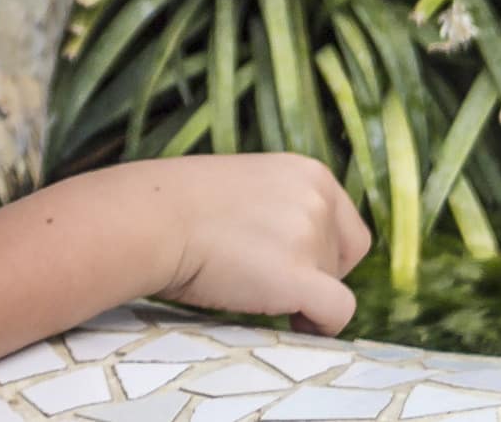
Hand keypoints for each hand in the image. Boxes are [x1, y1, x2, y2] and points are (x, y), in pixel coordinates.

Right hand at [134, 154, 370, 333]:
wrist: (153, 219)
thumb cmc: (182, 207)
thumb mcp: (248, 187)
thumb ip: (284, 207)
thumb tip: (300, 248)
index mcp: (310, 173)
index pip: (347, 227)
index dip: (324, 254)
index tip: (290, 265)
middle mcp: (319, 199)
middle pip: (342, 259)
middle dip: (313, 275)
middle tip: (265, 278)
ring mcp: (311, 236)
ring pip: (334, 287)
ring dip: (302, 297)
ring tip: (254, 289)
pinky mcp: (299, 275)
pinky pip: (336, 313)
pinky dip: (320, 327)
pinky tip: (293, 325)